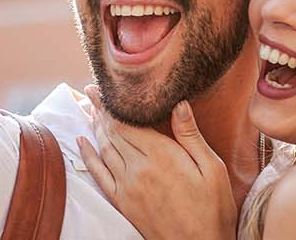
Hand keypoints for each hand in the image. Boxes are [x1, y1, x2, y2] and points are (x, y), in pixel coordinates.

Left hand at [77, 85, 235, 239]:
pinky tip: (82, 142)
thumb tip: (178, 104)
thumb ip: (190, 135)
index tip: (101, 88)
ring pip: (104, 149)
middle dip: (100, 110)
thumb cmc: (213, 208)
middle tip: (91, 92)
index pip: (127, 123)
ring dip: (94, 127)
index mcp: (162, 155)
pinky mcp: (122, 202)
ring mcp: (127, 186)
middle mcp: (139, 168)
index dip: (110, 104)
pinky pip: (99, 174)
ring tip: (88, 109)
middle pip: (112, 132)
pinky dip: (88, 156)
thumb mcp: (212, 168)